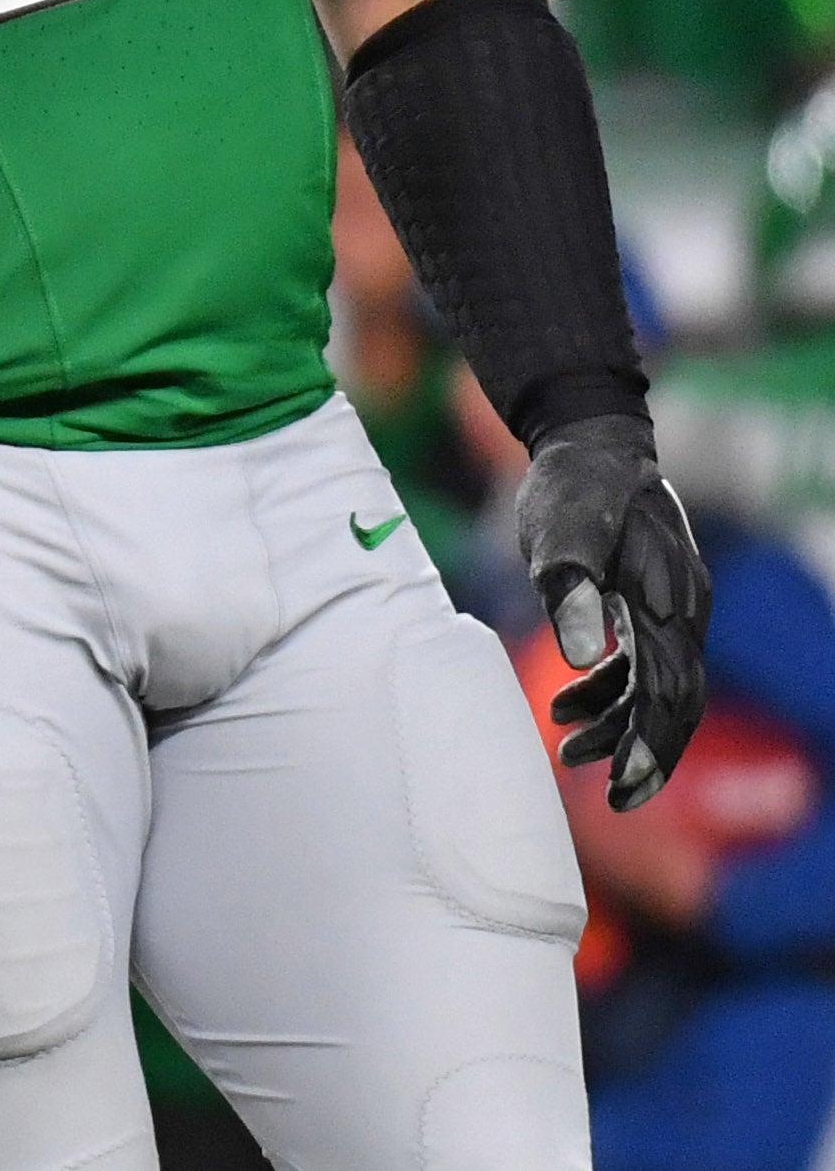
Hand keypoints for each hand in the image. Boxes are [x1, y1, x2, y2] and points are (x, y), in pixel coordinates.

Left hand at [517, 414, 710, 810]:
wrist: (588, 440)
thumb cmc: (572, 486)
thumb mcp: (559, 534)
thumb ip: (569, 591)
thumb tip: (579, 659)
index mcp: (668, 603)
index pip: (670, 694)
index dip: (650, 746)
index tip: (623, 790)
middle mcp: (681, 612)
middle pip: (676, 703)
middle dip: (646, 754)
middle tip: (612, 799)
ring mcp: (668, 608)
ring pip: (656, 688)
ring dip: (619, 724)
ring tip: (568, 755)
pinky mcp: (645, 602)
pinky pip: (639, 663)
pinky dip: (608, 690)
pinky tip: (566, 706)